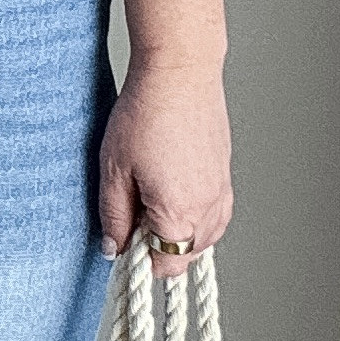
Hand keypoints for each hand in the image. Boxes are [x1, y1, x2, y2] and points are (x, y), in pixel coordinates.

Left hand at [96, 52, 230, 271]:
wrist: (180, 74)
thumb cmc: (145, 115)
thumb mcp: (114, 170)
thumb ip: (114, 216)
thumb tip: (114, 248)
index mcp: (179, 214)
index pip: (163, 266)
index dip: (139, 259)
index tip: (123, 243)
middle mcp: (208, 209)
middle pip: (186, 258)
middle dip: (159, 250)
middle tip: (134, 217)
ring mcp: (222, 193)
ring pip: (204, 239)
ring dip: (180, 236)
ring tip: (153, 204)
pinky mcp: (226, 177)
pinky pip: (215, 217)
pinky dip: (197, 219)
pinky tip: (175, 197)